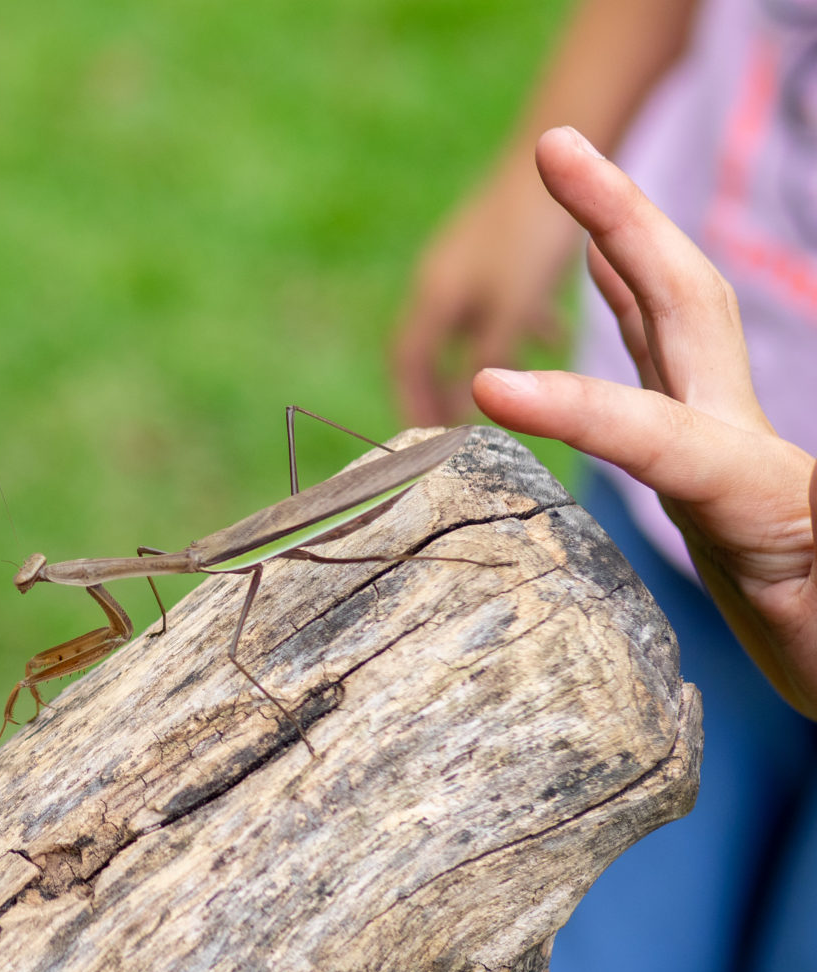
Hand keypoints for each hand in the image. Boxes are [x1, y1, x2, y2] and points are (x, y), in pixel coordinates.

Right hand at [391, 154, 577, 425]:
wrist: (562, 140)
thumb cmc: (532, 233)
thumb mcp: (508, 309)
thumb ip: (484, 363)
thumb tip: (459, 425)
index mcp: (436, 296)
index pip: (408, 364)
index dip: (414, 405)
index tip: (423, 446)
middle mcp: (446, 277)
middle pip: (433, 347)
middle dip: (442, 391)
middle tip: (456, 435)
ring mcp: (474, 260)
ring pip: (470, 322)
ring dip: (478, 360)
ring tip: (497, 398)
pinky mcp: (505, 248)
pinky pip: (503, 299)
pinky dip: (517, 326)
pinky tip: (553, 333)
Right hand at [474, 127, 816, 717]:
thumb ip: (810, 523)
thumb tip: (757, 486)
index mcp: (761, 496)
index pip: (662, 433)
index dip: (577, 406)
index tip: (487, 389)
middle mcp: (739, 448)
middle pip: (683, 307)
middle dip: (622, 223)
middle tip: (557, 146)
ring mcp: (726, 445)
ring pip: (671, 322)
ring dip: (622, 246)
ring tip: (578, 182)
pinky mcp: (715, 459)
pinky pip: (662, 364)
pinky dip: (631, 306)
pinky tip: (611, 278)